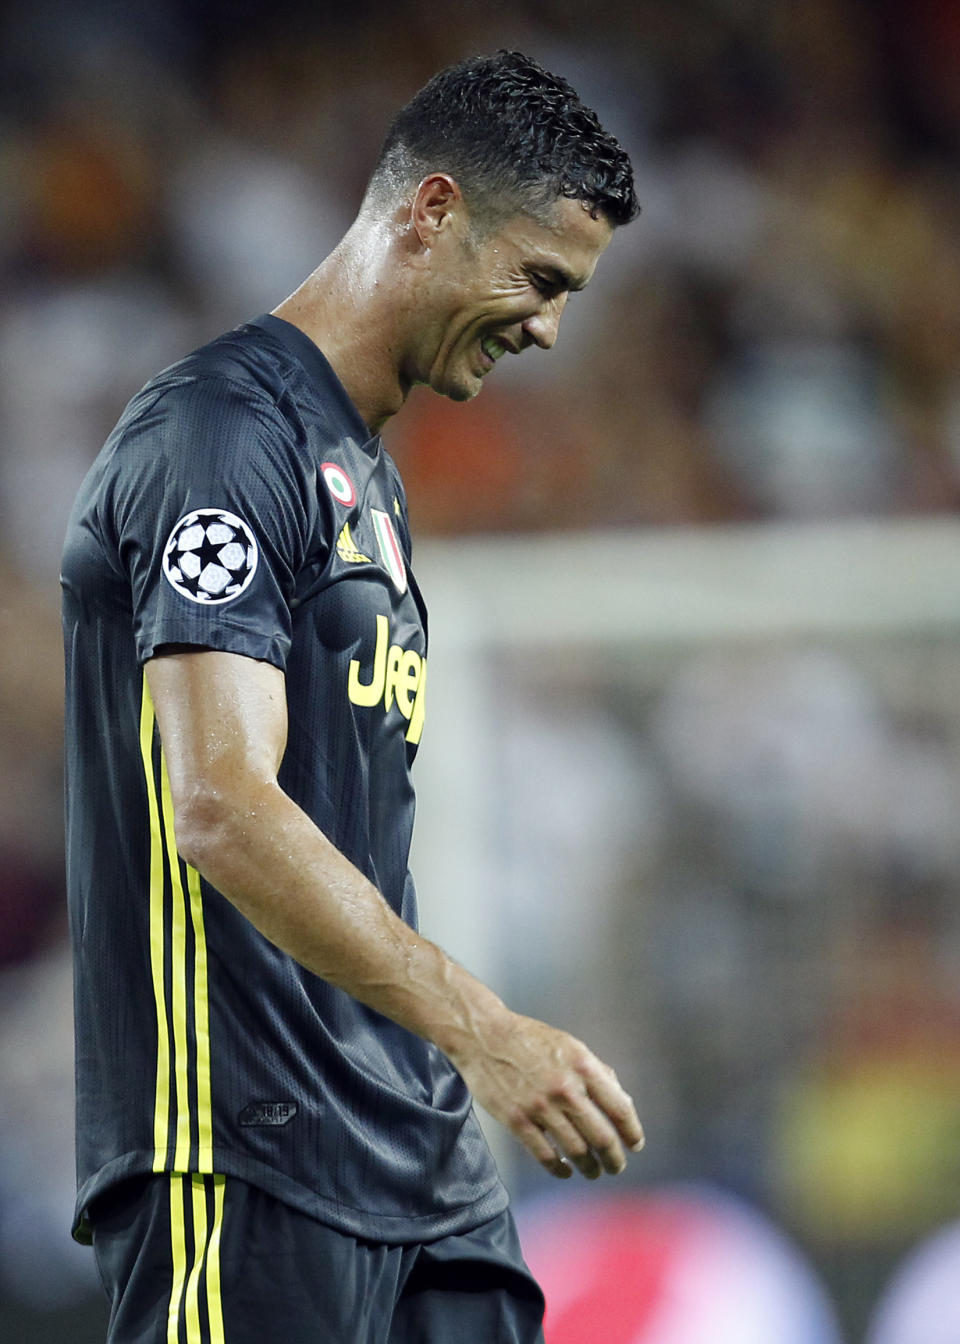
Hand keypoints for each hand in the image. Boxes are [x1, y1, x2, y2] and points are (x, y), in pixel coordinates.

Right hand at [451, 1011, 643, 1179]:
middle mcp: (565, 1088)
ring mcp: (540, 1107)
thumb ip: (597, 1072)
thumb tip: (622, 1102)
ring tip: (593, 1171)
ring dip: (590, 1168)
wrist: (484, 1036)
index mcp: (583, 1066)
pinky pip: (546, 1156)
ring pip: (577, 1151)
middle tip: (616, 1167)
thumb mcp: (570, 1045)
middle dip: (614, 1159)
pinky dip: (560, 1169)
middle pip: (602, 1138)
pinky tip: (565, 1170)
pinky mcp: (517, 1121)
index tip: (635, 1145)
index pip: (620, 1109)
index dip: (632, 1132)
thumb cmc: (530, 1039)